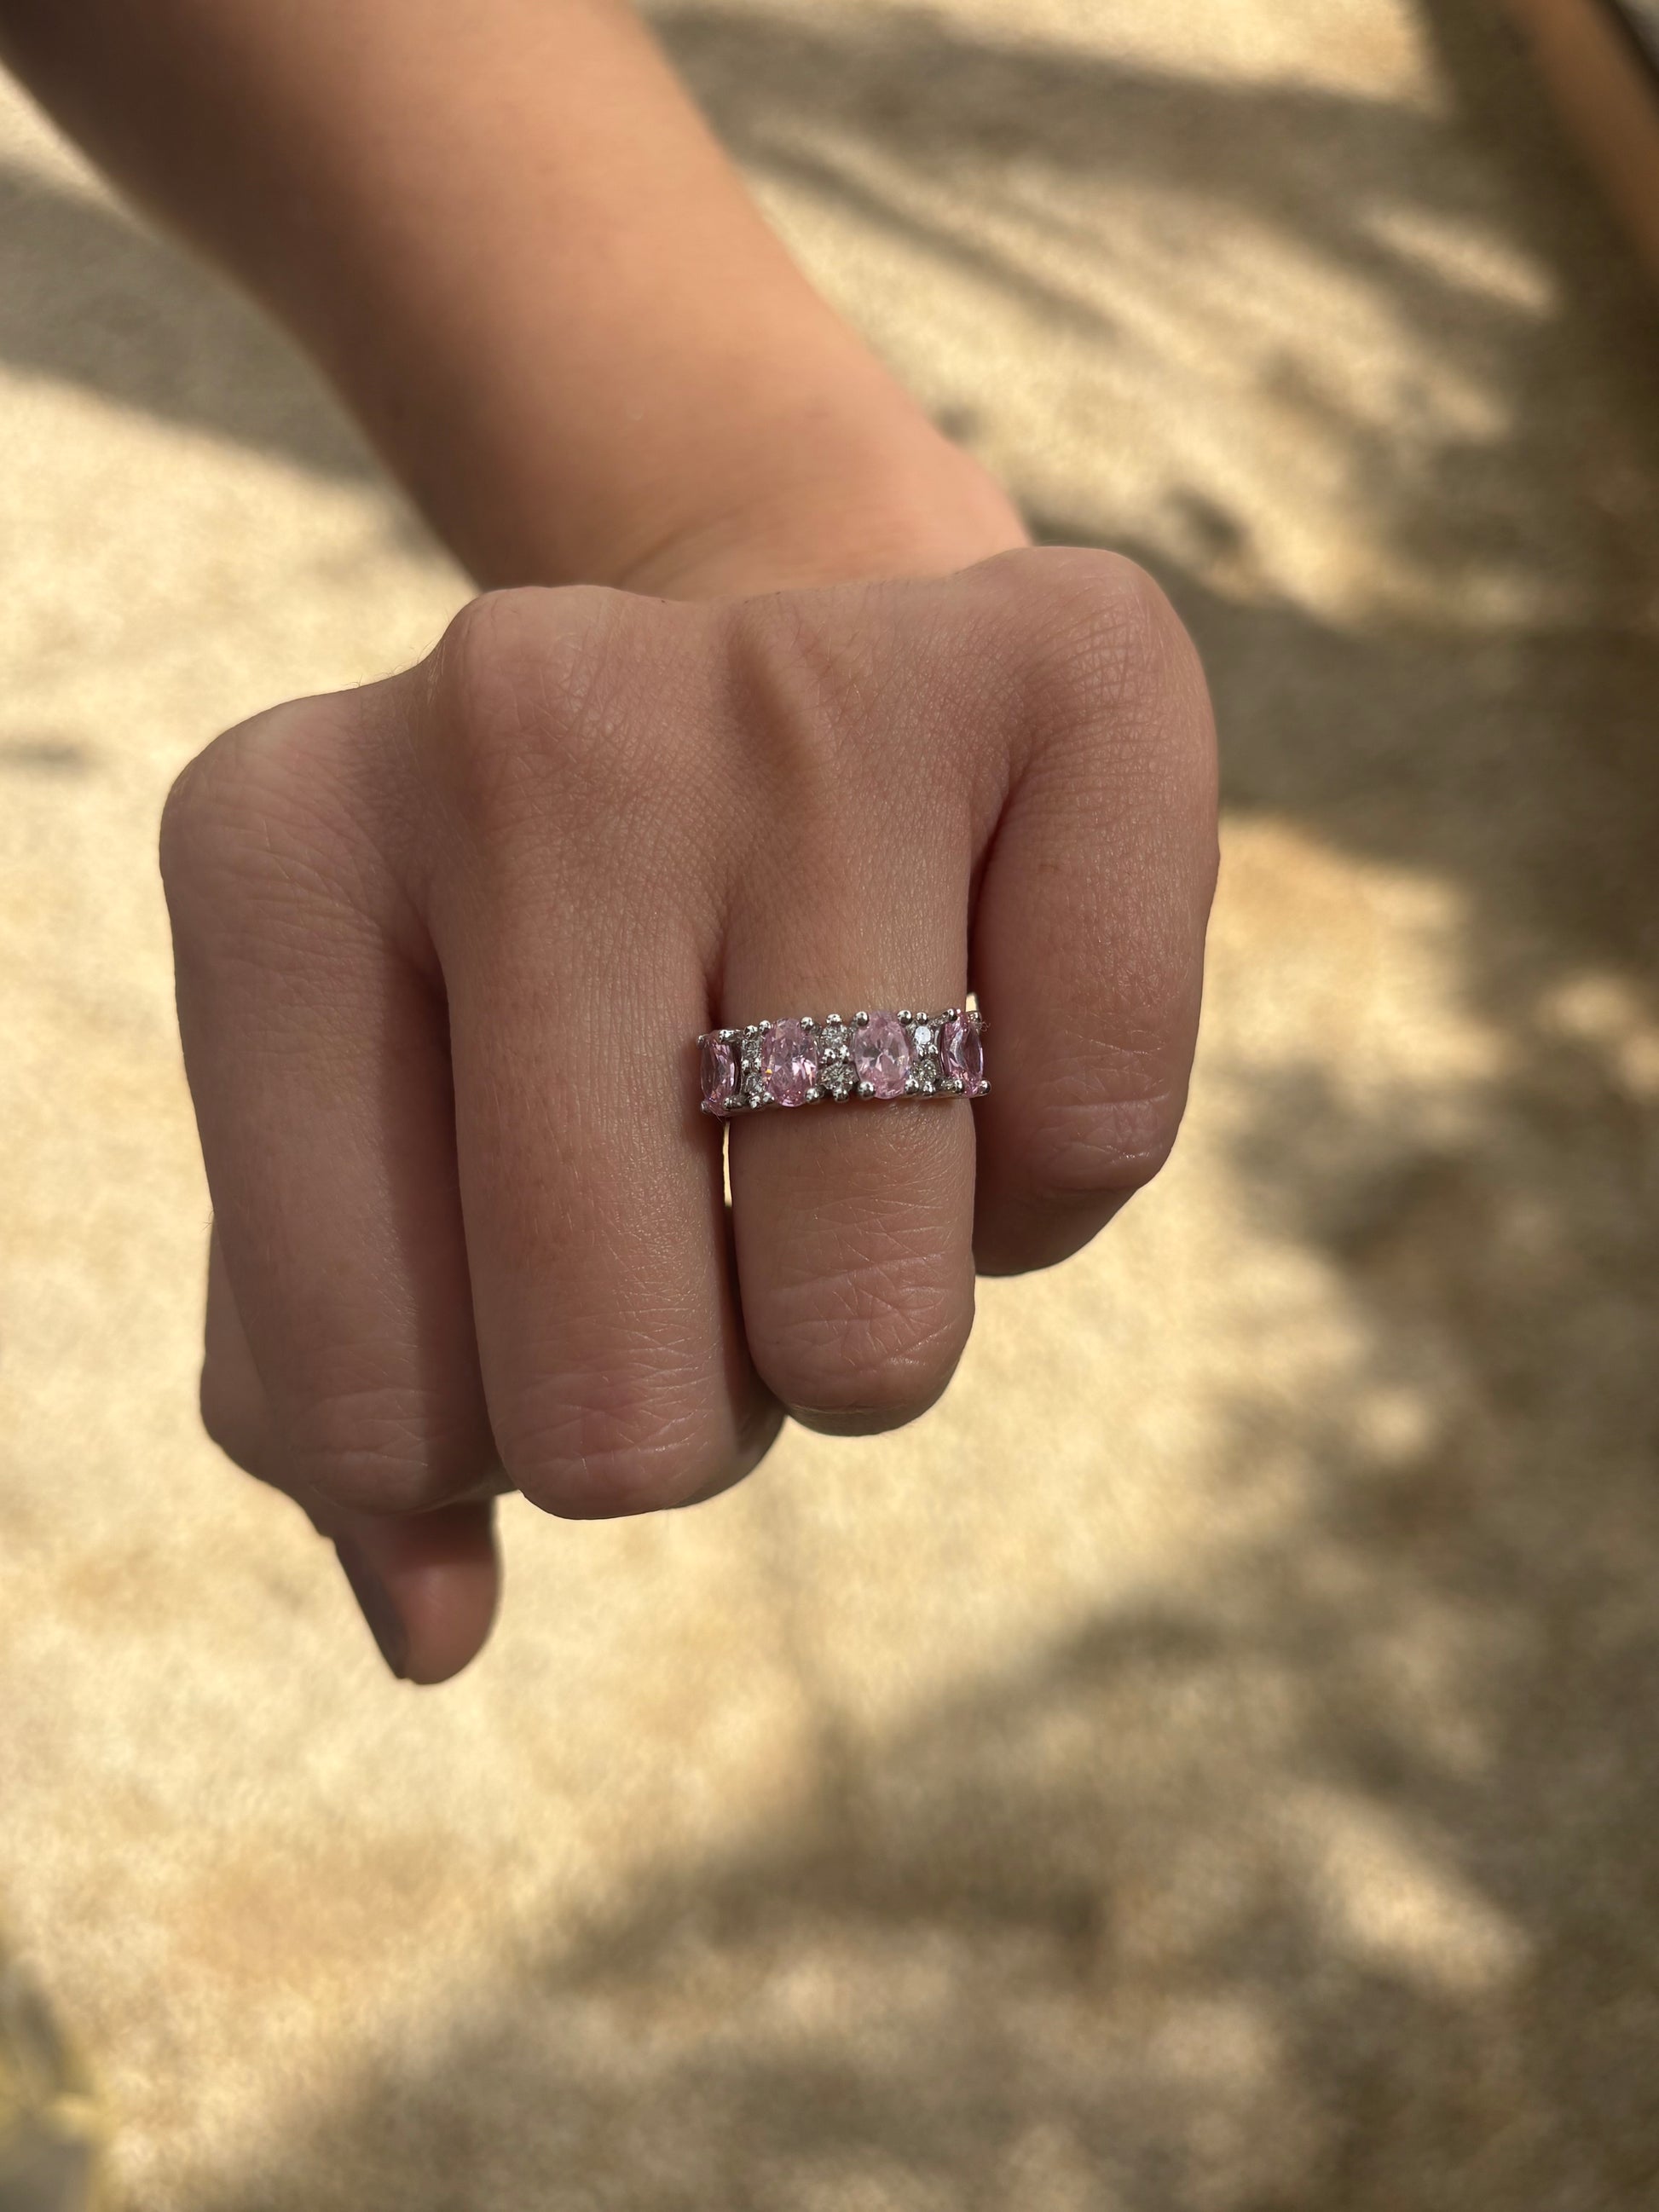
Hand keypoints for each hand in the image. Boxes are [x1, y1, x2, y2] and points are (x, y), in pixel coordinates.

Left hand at [160, 548, 1216, 1681]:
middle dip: (690, 1414)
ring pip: (866, 1314)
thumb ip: (342, 1384)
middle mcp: (515, 725)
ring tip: (840, 1138)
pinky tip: (987, 1050)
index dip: (487, 1438)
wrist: (786, 659)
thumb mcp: (377, 1126)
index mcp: (277, 854)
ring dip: (865, 1325)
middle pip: (617, 1409)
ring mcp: (797, 682)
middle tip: (709, 1236)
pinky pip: (1097, 1143)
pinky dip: (1048, 1196)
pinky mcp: (1070, 660)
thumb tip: (437, 1627)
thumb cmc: (565, 955)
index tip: (537, 1273)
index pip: (370, 1407)